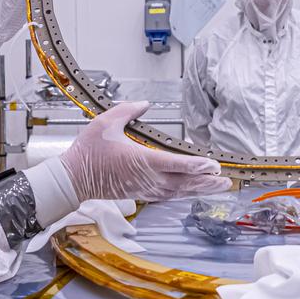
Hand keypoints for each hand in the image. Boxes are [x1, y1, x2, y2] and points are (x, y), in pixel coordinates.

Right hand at [60, 101, 231, 201]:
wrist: (73, 179)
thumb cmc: (88, 152)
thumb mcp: (106, 122)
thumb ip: (128, 110)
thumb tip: (145, 103)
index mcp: (142, 160)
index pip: (176, 164)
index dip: (197, 165)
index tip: (213, 165)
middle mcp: (147, 178)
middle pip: (184, 182)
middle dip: (207, 181)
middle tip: (226, 180)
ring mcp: (145, 188)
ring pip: (179, 191)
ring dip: (200, 189)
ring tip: (218, 187)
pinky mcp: (141, 193)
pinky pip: (169, 195)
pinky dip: (185, 193)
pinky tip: (193, 191)